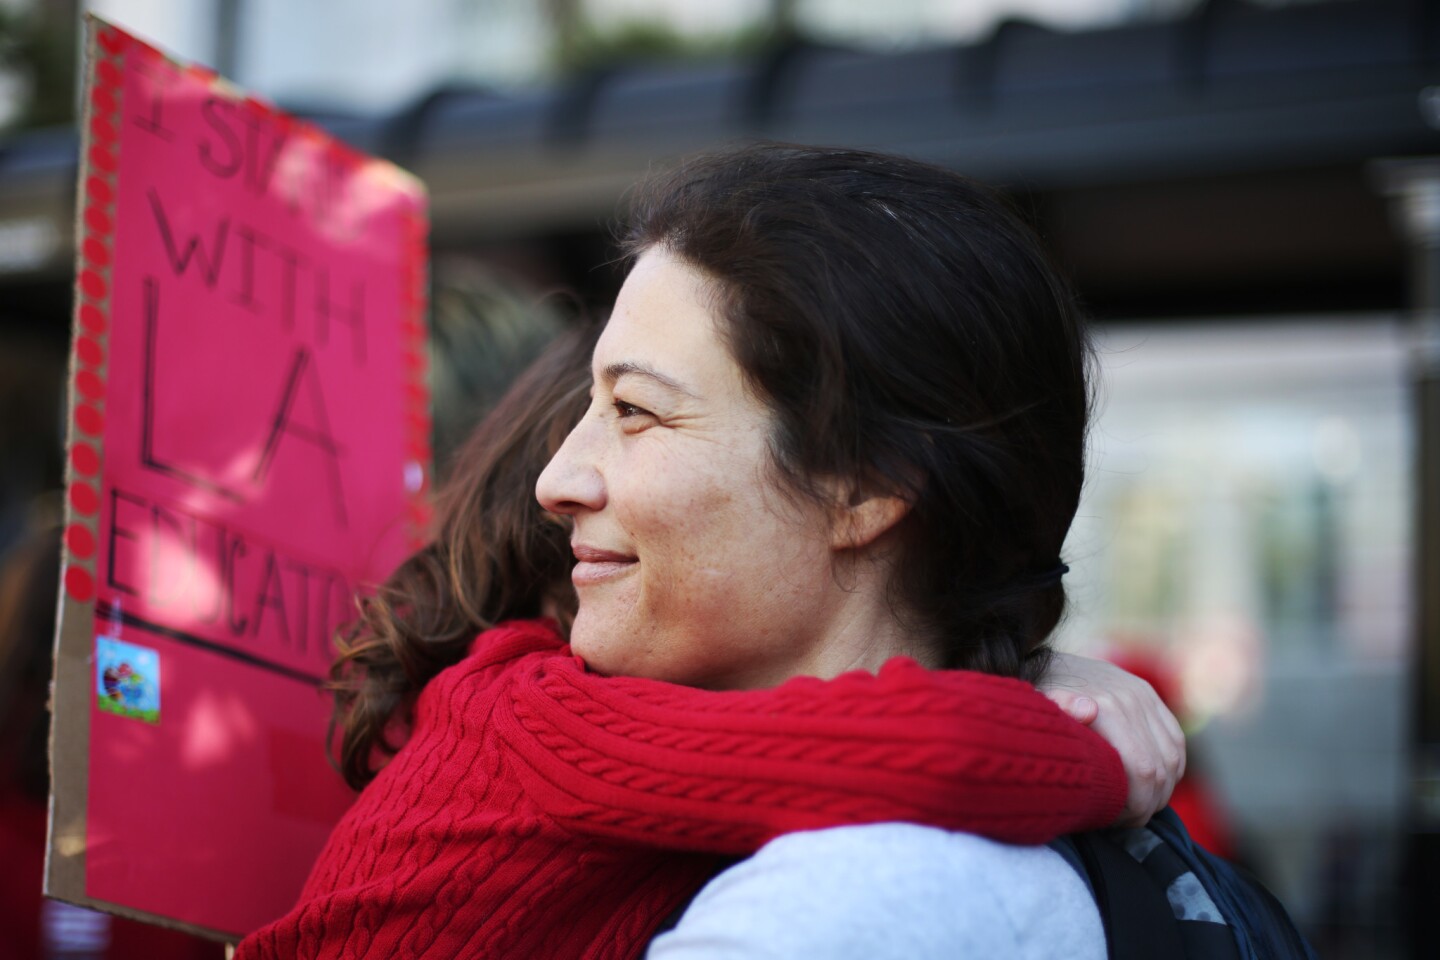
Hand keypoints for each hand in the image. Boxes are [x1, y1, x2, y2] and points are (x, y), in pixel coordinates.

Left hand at [1038, 651, 1185, 827]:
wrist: (1034, 662)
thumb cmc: (1030, 701)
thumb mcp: (1034, 710)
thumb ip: (1057, 713)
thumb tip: (1087, 710)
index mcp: (1107, 706)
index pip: (1143, 771)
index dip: (1135, 806)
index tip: (1112, 820)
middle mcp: (1131, 698)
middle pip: (1161, 769)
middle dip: (1147, 802)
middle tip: (1123, 820)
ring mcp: (1143, 694)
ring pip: (1172, 758)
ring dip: (1161, 789)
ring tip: (1135, 807)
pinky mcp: (1147, 694)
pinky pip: (1174, 741)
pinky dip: (1170, 768)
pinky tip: (1151, 786)